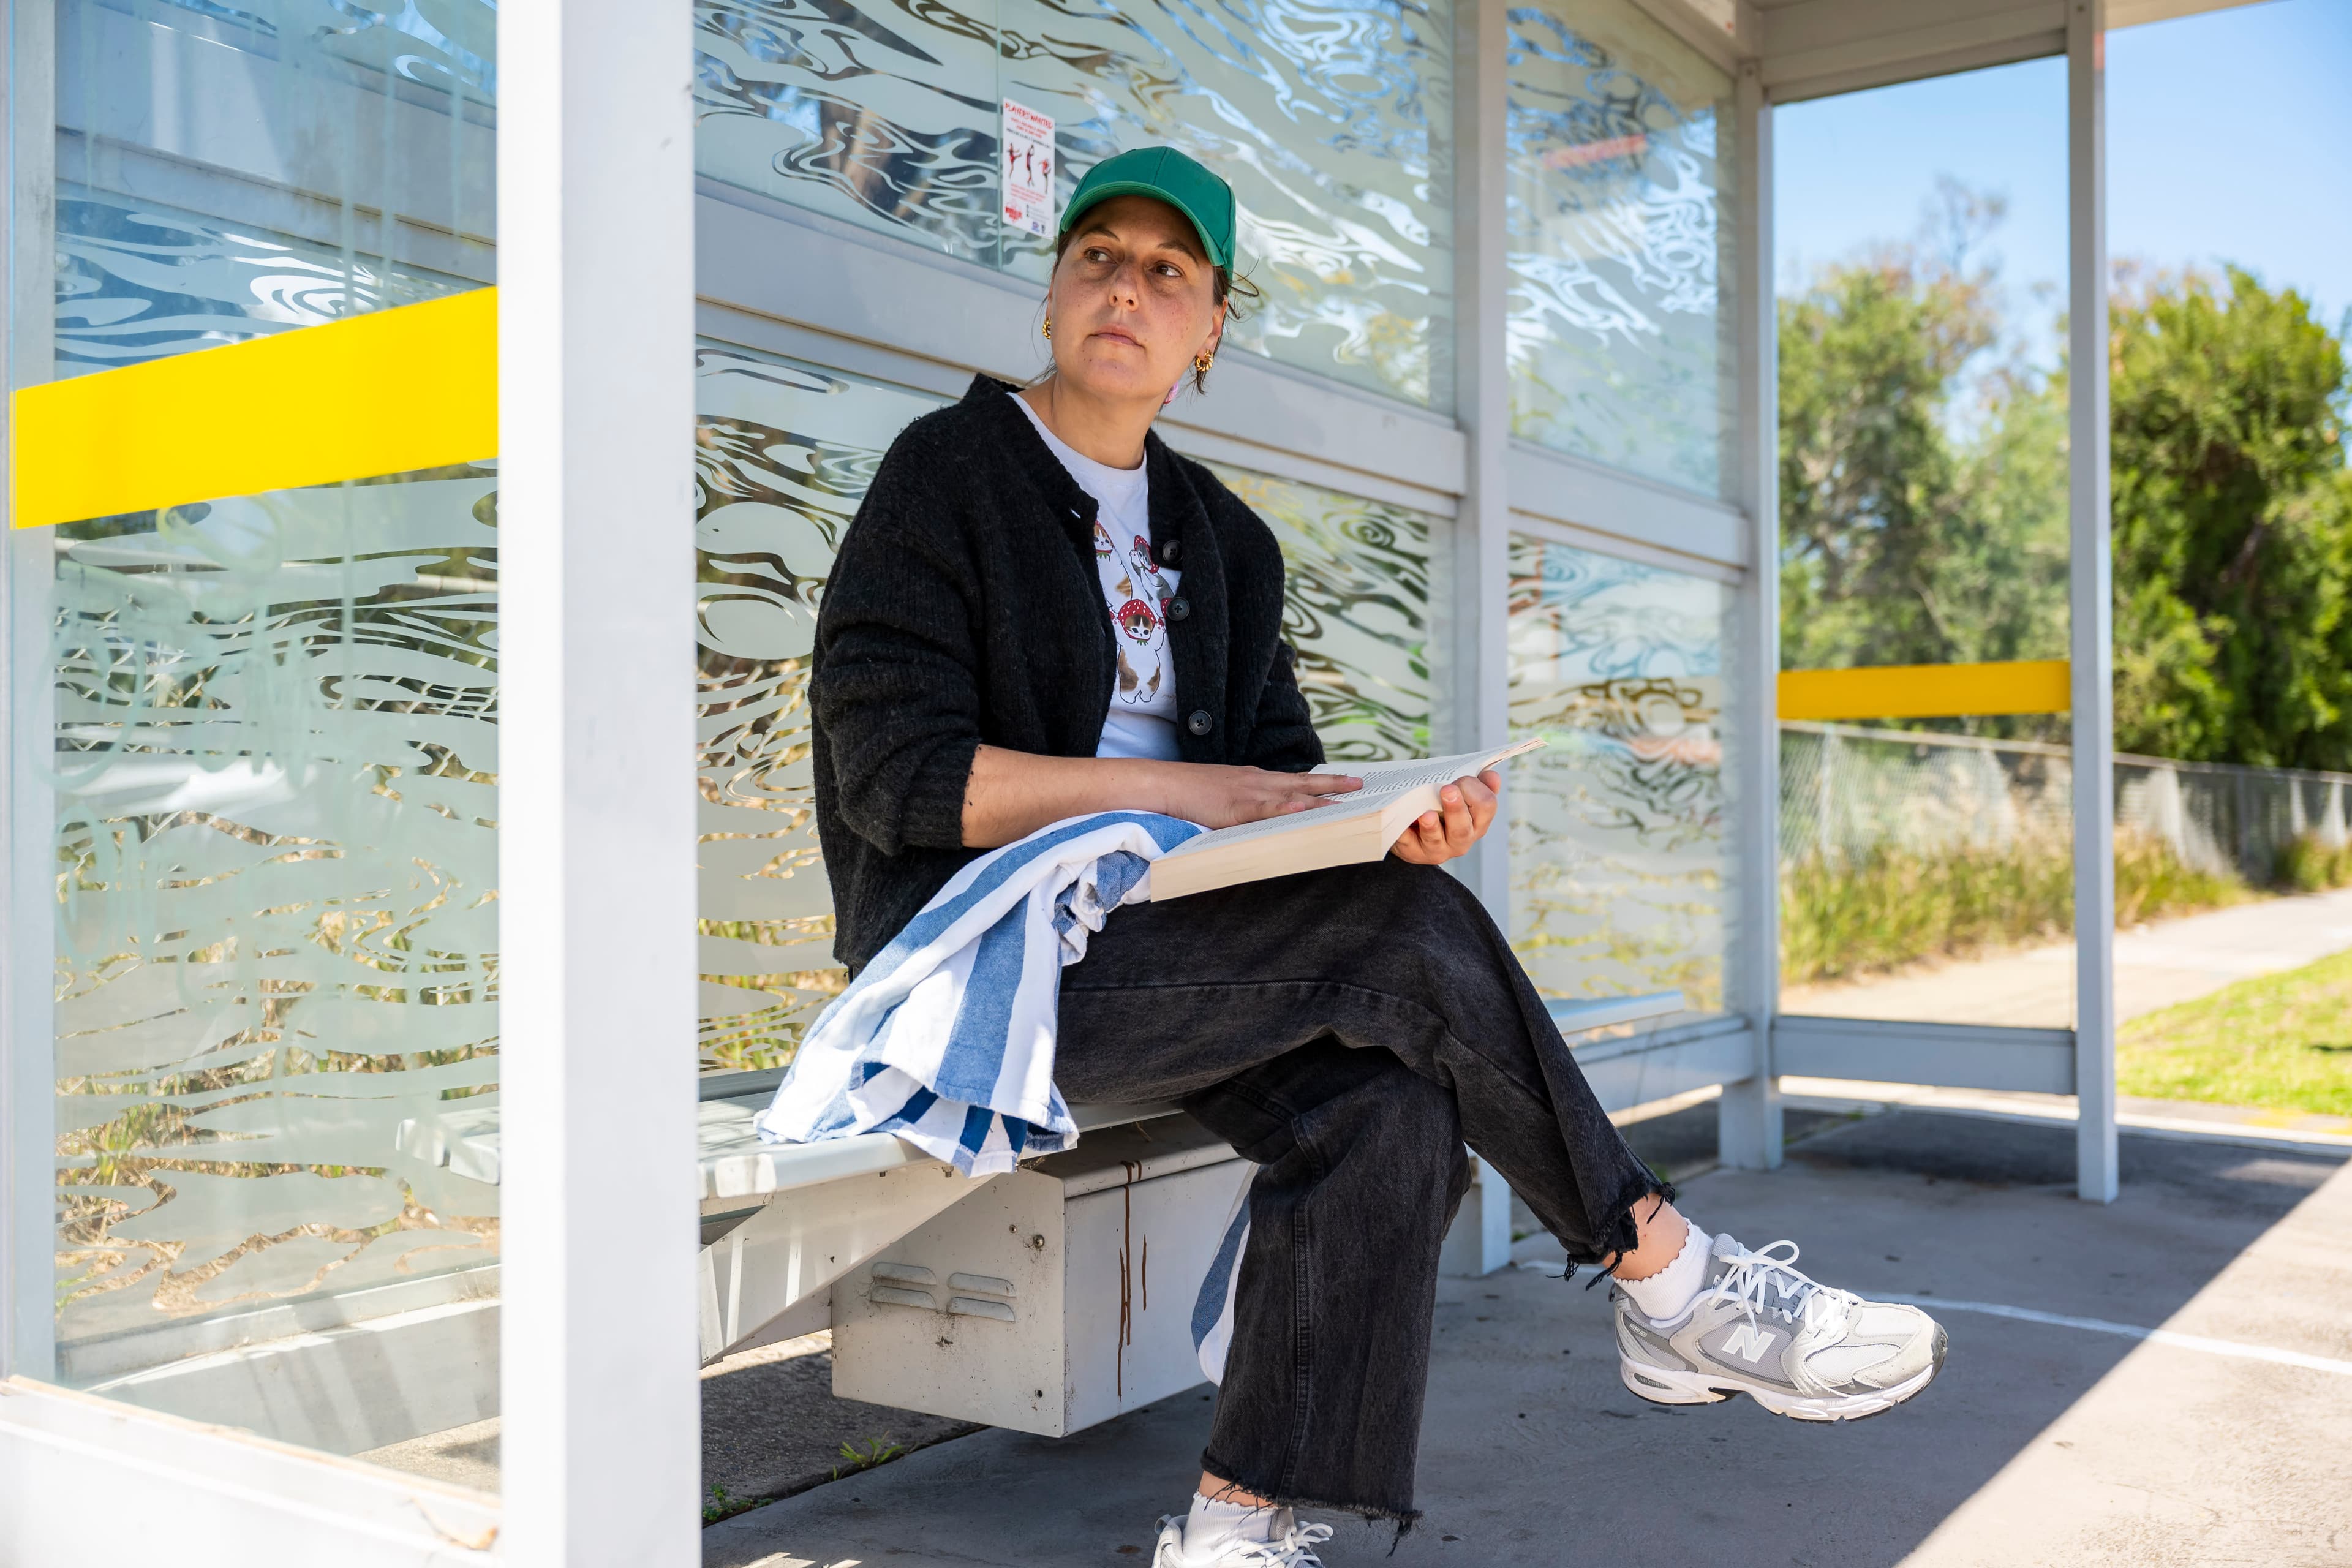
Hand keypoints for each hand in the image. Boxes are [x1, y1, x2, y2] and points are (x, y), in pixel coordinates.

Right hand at [1164, 764, 1361, 828]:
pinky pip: (1263, 809)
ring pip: (1291, 796)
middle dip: (1333, 785)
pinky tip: (1300, 809)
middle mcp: (1259, 782)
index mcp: (1257, 781)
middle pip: (1303, 784)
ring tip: (1345, 802)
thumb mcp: (1228, 795)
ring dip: (1319, 799)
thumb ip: (1250, 805)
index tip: (1347, 783)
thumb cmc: (1194, 793)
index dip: (1323, 782)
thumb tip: (1269, 817)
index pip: (1297, 780)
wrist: (1166, 783)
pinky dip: (1282, 808)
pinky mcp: (1234, 808)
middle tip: (1362, 786)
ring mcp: (1248, 793)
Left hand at [1389, 770, 1500, 865]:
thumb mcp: (1464, 796)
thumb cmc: (1444, 807)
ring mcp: (1437, 849)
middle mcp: (1461, 840)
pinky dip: (1404, 833)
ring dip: (1431, 827)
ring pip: (1436, 840)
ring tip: (1426, 815)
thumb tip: (1492, 776)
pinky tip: (1401, 822)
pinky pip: (1407, 843)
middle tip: (1447, 790)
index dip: (1476, 790)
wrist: (1418, 830)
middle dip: (1456, 809)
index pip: (1486, 807)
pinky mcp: (1413, 852)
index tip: (1461, 779)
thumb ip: (1479, 784)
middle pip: (1462, 828)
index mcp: (1477, 823)